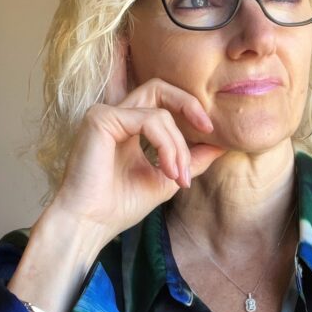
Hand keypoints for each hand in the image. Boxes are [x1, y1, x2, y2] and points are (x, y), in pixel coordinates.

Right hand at [8, 44, 225, 311]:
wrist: (90, 224)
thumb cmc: (119, 206)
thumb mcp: (165, 178)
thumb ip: (189, 160)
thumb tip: (220, 146)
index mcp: (126, 126)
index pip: (162, 102)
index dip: (189, 110)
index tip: (212, 134)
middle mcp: (114, 115)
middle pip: (159, 87)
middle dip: (189, 105)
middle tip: (208, 128)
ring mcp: (105, 114)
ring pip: (160, 112)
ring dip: (178, 146)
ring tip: (179, 177)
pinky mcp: (101, 119)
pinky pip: (149, 121)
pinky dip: (166, 146)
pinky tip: (167, 170)